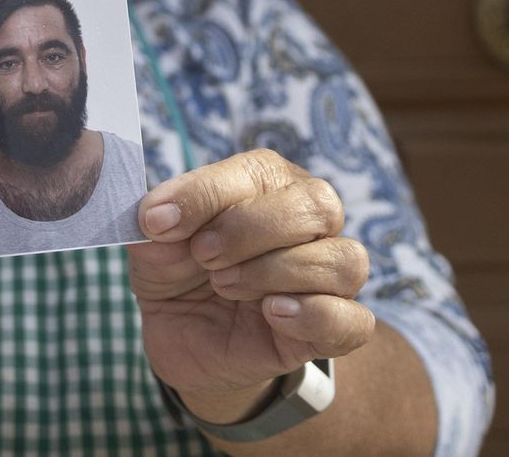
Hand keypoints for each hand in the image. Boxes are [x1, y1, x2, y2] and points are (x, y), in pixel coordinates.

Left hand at [129, 148, 373, 407]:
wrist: (183, 338)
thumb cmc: (178, 274)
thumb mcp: (153, 246)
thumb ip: (156, 224)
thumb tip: (157, 214)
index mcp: (270, 184)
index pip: (259, 171)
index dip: (206, 194)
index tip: (157, 222)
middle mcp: (310, 222)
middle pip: (317, 206)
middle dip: (249, 230)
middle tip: (202, 255)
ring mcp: (327, 277)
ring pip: (343, 260)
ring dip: (276, 272)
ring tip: (225, 285)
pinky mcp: (332, 329)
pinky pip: (354, 320)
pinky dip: (315, 315)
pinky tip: (271, 314)